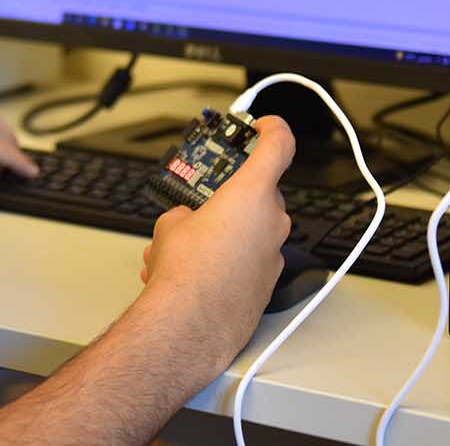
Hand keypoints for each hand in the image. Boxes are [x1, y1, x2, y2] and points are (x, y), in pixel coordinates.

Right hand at [137, 115, 294, 366]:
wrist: (192, 325)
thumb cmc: (187, 274)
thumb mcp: (171, 223)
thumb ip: (187, 211)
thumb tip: (187, 222)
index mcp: (253, 193)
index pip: (279, 144)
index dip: (273, 128)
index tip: (263, 124)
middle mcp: (273, 220)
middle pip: (258, 191)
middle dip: (229, 194)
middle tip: (203, 200)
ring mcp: (274, 253)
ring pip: (252, 226)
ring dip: (225, 229)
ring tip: (186, 245)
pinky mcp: (268, 282)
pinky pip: (250, 256)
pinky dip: (229, 256)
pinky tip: (197, 270)